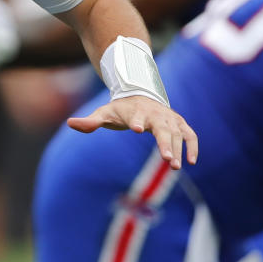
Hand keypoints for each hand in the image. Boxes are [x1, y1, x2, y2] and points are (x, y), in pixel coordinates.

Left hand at [68, 95, 198, 168]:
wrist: (141, 95)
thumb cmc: (121, 109)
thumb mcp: (104, 113)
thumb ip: (90, 121)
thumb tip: (70, 123)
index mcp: (136, 111)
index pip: (136, 115)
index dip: (137, 121)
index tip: (136, 129)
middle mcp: (155, 114)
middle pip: (162, 128)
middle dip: (165, 142)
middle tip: (168, 159)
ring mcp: (169, 118)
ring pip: (176, 133)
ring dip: (179, 149)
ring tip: (176, 166)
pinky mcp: (178, 123)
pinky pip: (189, 135)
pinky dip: (192, 146)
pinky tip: (192, 161)